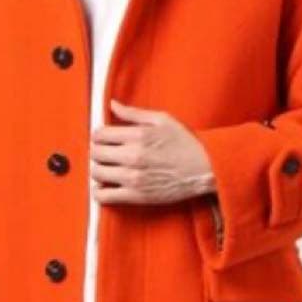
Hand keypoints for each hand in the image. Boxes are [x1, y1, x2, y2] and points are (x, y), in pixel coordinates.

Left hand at [89, 98, 215, 205]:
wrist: (205, 170)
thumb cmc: (186, 144)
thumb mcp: (163, 120)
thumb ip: (134, 113)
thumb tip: (113, 105)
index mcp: (138, 135)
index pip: (100, 134)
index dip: (99, 135)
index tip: (104, 138)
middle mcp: (133, 156)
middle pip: (95, 153)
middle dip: (97, 151)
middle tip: (105, 153)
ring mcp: (133, 177)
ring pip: (97, 173)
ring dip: (97, 170)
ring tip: (106, 168)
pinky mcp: (136, 196)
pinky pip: (105, 196)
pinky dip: (99, 192)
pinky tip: (103, 187)